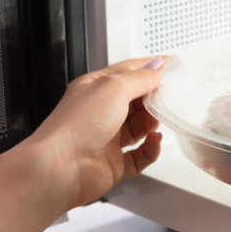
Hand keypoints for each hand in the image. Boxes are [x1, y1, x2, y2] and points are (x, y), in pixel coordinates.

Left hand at [25, 57, 164, 210]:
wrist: (59, 168)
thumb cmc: (76, 125)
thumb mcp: (114, 88)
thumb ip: (140, 77)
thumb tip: (157, 66)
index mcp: (95, 88)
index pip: (127, 72)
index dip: (149, 67)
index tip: (171, 64)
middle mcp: (100, 112)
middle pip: (136, 100)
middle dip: (153, 97)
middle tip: (169, 96)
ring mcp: (106, 139)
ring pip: (140, 128)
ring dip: (153, 123)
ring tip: (159, 119)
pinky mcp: (113, 163)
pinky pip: (140, 155)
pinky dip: (151, 149)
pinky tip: (155, 141)